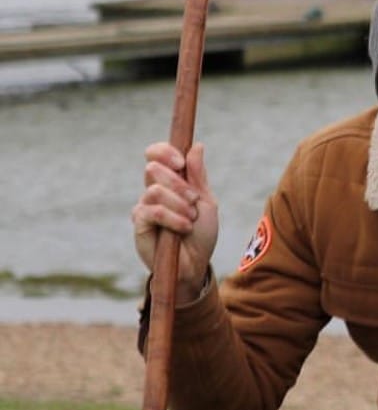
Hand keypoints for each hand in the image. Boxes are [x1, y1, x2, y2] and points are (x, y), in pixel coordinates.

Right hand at [132, 141, 218, 304]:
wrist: (195, 264)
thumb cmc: (202, 233)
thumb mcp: (206, 201)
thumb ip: (198, 176)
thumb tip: (196, 146)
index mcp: (171, 180)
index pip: (156, 154)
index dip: (164, 152)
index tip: (180, 161)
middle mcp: (154, 190)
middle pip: (153, 169)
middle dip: (178, 184)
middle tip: (193, 201)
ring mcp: (144, 206)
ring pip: (154, 190)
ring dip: (179, 204)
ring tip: (190, 219)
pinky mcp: (139, 224)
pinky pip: (151, 211)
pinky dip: (172, 218)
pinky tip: (182, 228)